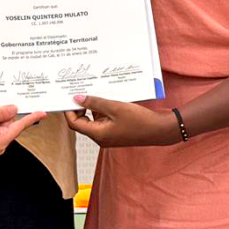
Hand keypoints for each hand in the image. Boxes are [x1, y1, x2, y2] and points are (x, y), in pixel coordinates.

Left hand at [64, 95, 179, 146]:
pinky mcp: (116, 131)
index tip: (69, 96)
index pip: (74, 123)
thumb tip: (76, 98)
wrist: (160, 130)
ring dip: (93, 106)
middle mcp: (101, 137)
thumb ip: (95, 102)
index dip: (69, 110)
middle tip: (81, 90)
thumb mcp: (115, 107)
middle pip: (82, 122)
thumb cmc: (140, 121)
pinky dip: (103, 108)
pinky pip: (104, 119)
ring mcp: (109, 135)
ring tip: (96, 90)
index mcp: (98, 134)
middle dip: (81, 107)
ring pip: (94, 119)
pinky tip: (108, 97)